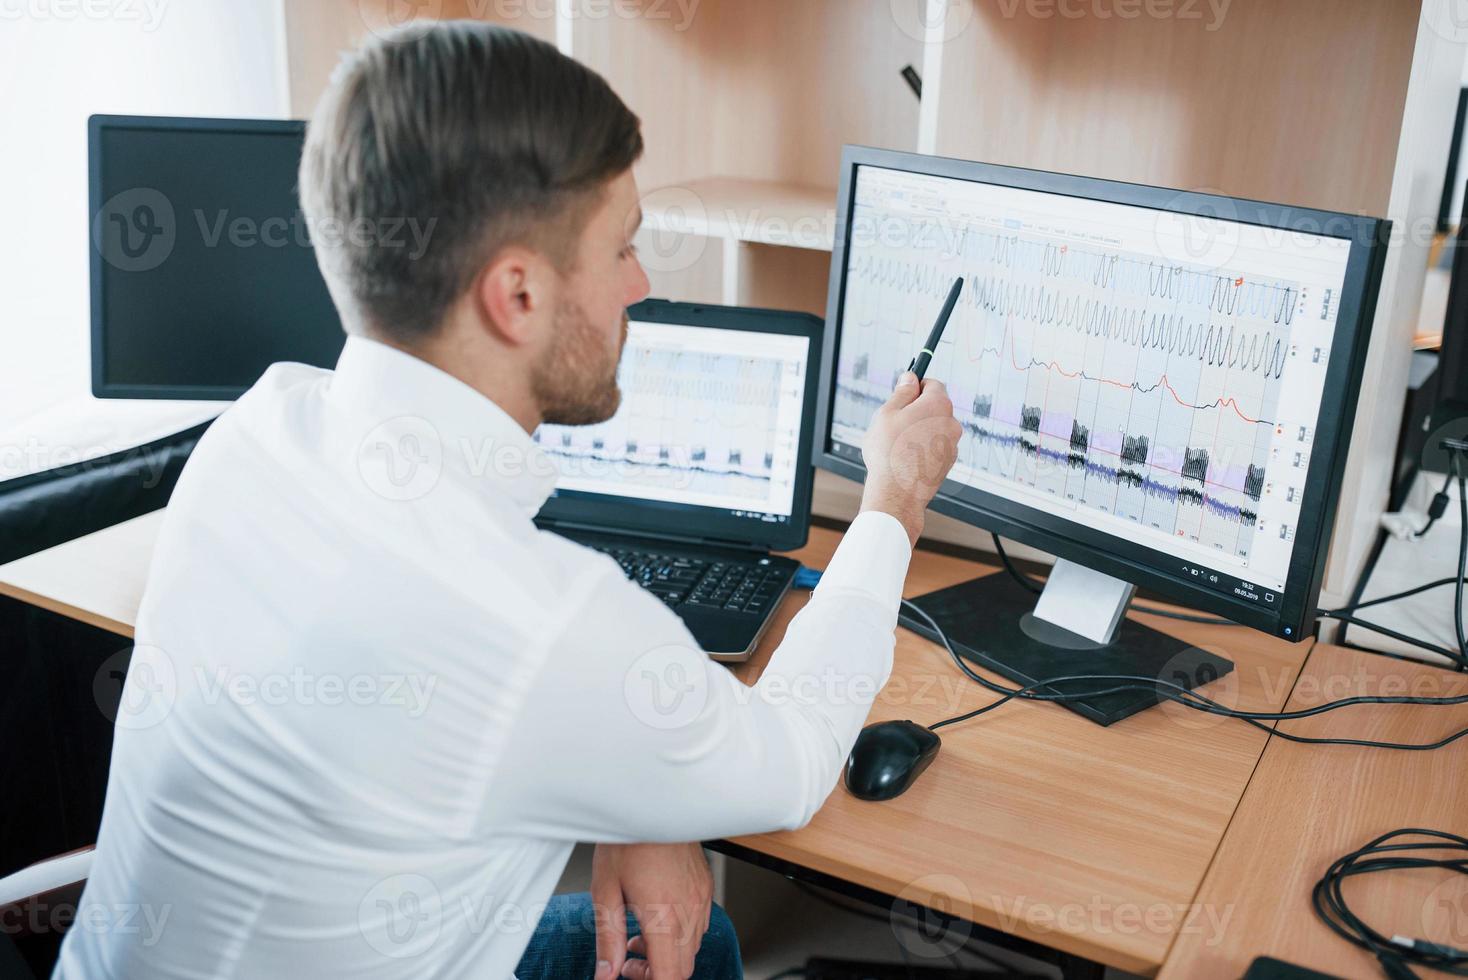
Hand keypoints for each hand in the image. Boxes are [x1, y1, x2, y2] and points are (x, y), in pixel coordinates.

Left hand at [591, 842, 712, 979]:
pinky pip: (700, 925)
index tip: (629, 972)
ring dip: (667, 952)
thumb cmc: (628, 840)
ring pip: (692, 948)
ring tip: (639, 934)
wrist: (652, 803)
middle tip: (628, 956)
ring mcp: (700, 899)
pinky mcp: (704, 887)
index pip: (669, 976)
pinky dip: (680, 933)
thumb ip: (607, 940)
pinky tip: (659, 917)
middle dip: (655, 971)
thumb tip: (605, 974)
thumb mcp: (605, 892)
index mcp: (663, 917)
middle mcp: (688, 911)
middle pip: (683, 968)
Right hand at [860, 371, 961, 545]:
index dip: (915, 386)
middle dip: (916, 410)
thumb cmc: (890, 453)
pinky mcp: (948, 462)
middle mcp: (952, 422)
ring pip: (934, 428)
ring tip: (897, 444)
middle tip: (894, 421)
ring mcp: (952, 444)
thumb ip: (901, 392)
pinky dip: (923, 448)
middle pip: (934, 406)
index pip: (932, 383)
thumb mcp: (887, 413)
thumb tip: (909, 378)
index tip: (904, 392)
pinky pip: (935, 446)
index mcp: (939, 404)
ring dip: (919, 430)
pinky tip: (906, 458)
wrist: (897, 492)